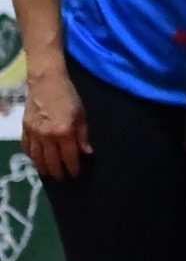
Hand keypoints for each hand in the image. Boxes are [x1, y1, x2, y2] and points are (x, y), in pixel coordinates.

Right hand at [20, 66, 88, 182]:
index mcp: (64, 131)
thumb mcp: (81, 115)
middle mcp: (47, 135)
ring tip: (49, 174)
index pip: (69, 156)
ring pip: (37, 157)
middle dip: (57, 171)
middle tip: (62, 178)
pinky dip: (32, 156)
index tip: (75, 174)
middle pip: (51, 160)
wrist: (46, 82)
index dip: (73, 167)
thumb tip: (86, 152)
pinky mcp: (24, 129)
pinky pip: (27, 148)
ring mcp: (33, 133)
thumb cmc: (68, 96)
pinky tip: (36, 160)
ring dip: (43, 168)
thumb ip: (83, 136)